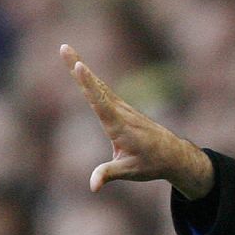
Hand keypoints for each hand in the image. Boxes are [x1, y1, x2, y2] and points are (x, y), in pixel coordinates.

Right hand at [60, 43, 214, 198]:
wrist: (172, 154)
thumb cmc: (150, 163)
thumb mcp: (128, 171)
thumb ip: (108, 174)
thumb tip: (93, 186)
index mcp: (119, 126)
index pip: (100, 102)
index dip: (88, 85)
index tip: (80, 66)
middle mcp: (119, 111)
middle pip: (95, 86)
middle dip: (78, 66)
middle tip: (63, 47)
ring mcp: (121, 107)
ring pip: (98, 85)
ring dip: (81, 67)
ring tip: (66, 51)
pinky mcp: (121, 108)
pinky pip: (102, 90)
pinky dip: (89, 78)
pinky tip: (80, 68)